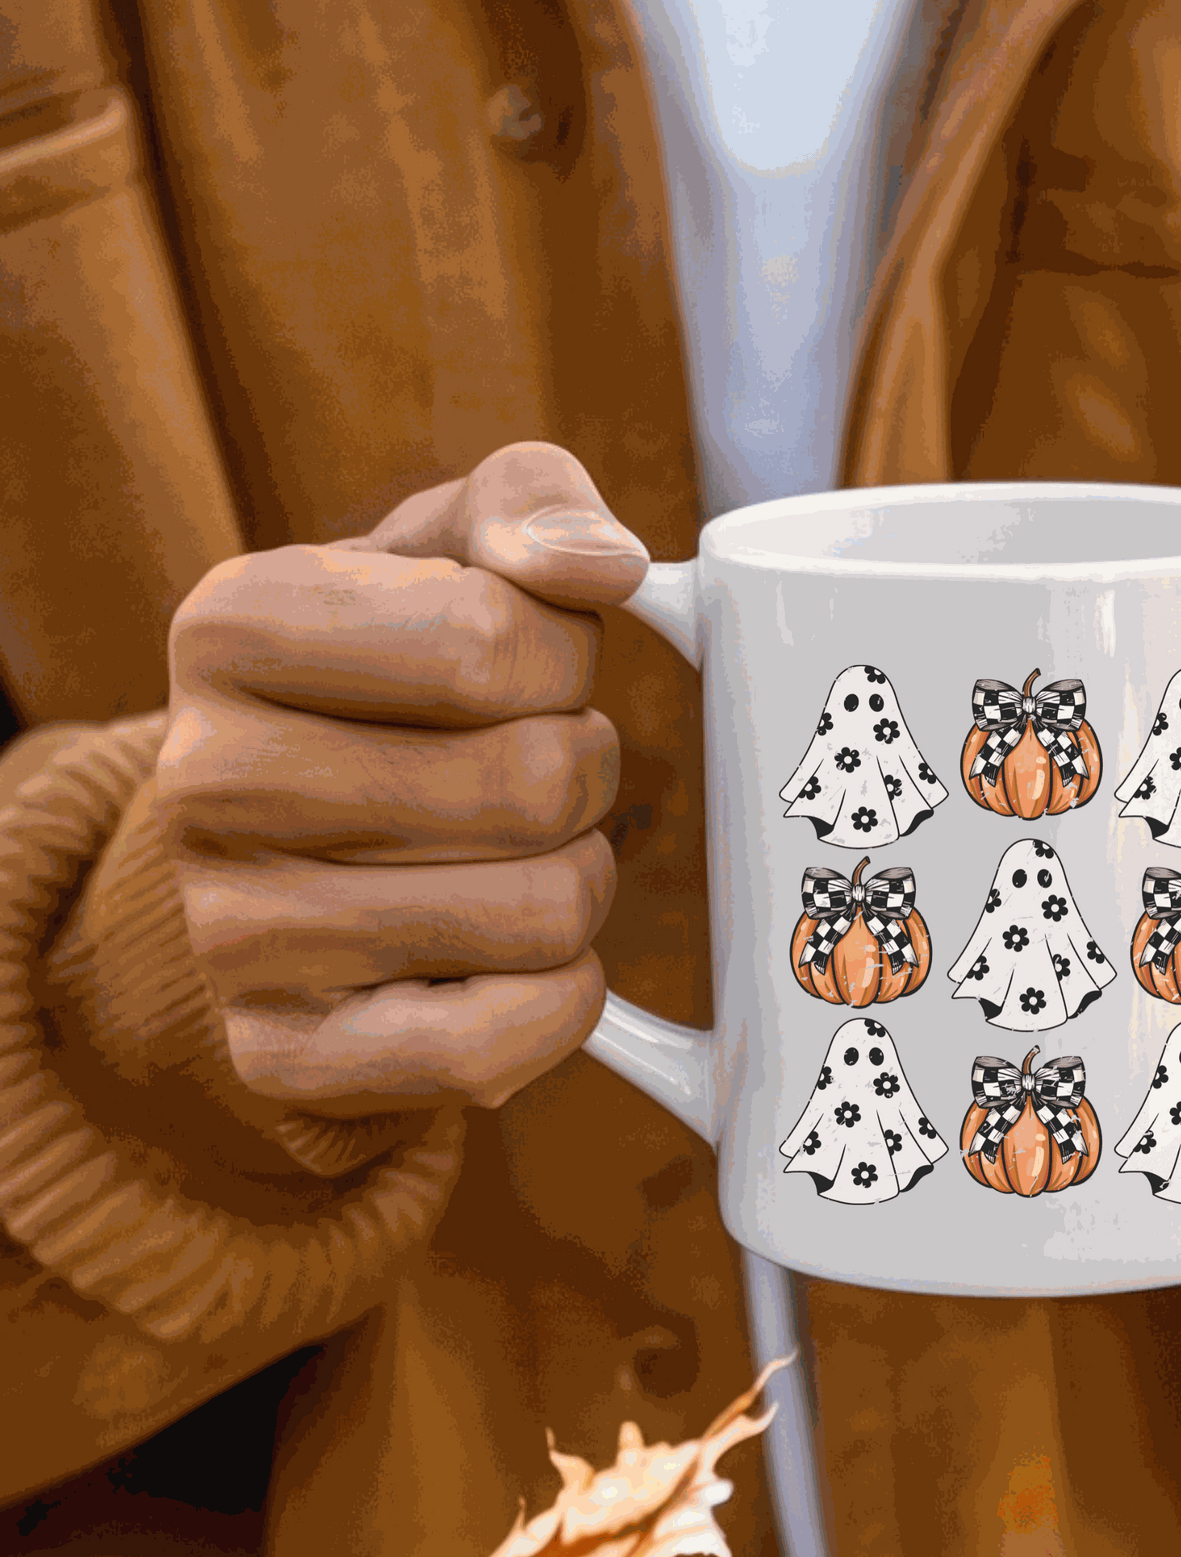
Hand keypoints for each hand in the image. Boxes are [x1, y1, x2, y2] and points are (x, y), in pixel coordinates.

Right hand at [159, 444, 649, 1116]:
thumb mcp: (453, 545)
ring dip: (577, 881)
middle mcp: (204, 778)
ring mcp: (232, 933)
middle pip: (537, 784)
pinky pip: (496, 1046)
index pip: (496, 643)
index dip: (563, 659)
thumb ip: (533, 503)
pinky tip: (510, 958)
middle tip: (530, 769)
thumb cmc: (405, 668)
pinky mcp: (285, 1053)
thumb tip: (601, 565)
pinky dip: (559, 1001)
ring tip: (509, 855)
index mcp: (233, 624)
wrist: (292, 840)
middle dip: (582, 772)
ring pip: (545, 914)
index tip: (522, 668)